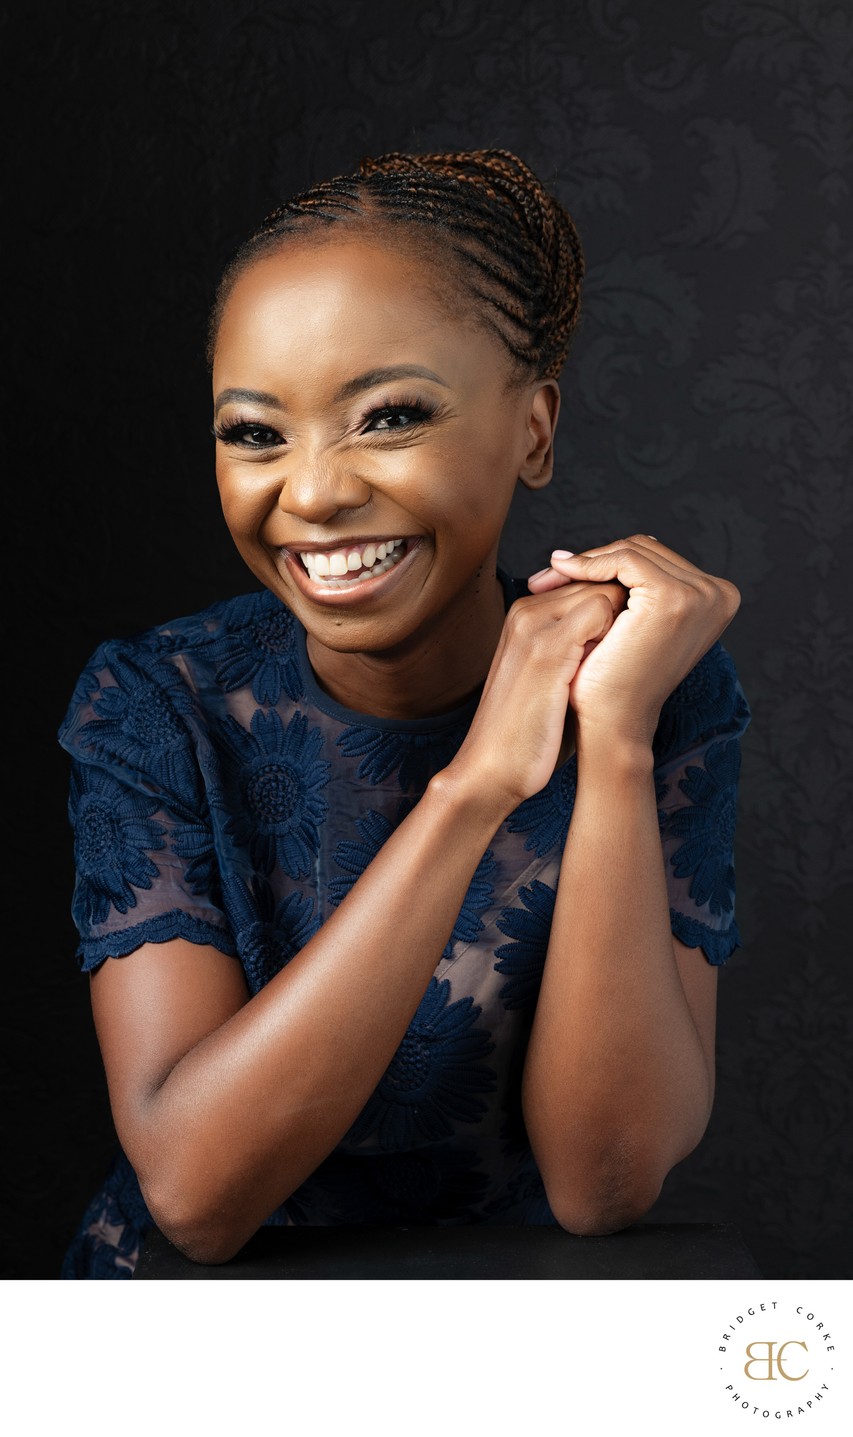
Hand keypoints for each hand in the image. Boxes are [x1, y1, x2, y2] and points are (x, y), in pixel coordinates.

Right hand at [444, 577, 628, 809]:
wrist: (491, 766)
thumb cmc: (530, 732)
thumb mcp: (555, 680)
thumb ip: (581, 651)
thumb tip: (625, 640)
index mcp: (526, 616)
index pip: (587, 584)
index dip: (620, 608)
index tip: (634, 641)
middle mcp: (527, 611)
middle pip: (597, 582)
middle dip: (627, 609)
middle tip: (641, 647)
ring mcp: (535, 625)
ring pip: (602, 591)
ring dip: (626, 619)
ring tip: (632, 657)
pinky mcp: (547, 647)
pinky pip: (601, 611)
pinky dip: (621, 631)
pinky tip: (623, 663)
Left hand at [527, 535, 740, 745]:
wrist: (613, 722)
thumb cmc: (615, 679)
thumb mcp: (632, 624)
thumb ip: (633, 586)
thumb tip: (599, 548)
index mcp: (718, 597)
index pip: (656, 557)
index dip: (608, 560)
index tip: (564, 570)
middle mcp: (719, 593)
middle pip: (647, 550)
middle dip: (596, 558)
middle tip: (551, 571)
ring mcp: (700, 594)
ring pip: (634, 551)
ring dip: (589, 562)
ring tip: (551, 576)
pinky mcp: (673, 597)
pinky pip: (626, 559)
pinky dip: (591, 564)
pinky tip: (563, 575)